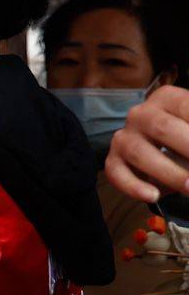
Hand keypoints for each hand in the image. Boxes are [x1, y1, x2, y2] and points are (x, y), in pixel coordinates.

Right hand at [106, 84, 188, 200]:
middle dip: (188, 150)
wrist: (169, 153)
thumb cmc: (187, 139)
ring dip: (169, 173)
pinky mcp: (113, 160)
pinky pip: (116, 173)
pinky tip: (153, 196)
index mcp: (166, 98)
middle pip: (162, 128)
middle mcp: (140, 114)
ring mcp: (123, 137)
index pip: (185, 106)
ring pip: (139, 152)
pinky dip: (134, 187)